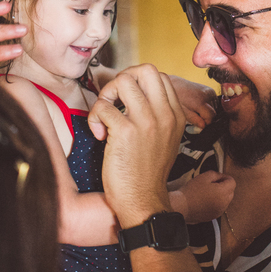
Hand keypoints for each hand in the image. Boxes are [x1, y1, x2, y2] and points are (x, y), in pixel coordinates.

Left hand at [86, 64, 186, 227]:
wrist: (143, 202)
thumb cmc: (147, 174)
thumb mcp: (165, 140)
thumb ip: (157, 116)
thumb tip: (134, 96)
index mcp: (176, 116)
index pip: (159, 77)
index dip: (137, 82)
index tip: (125, 101)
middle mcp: (164, 114)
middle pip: (145, 69)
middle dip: (123, 78)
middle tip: (114, 100)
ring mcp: (146, 122)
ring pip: (123, 81)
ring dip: (106, 95)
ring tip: (104, 115)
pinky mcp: (125, 132)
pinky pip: (103, 107)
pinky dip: (95, 118)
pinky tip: (100, 135)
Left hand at [168, 75, 216, 130]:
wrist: (175, 85)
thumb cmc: (177, 98)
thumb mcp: (183, 112)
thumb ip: (195, 120)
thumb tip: (203, 126)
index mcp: (200, 101)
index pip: (211, 116)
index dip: (207, 122)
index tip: (201, 124)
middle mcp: (207, 95)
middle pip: (213, 112)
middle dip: (206, 117)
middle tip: (196, 117)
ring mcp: (209, 91)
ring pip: (214, 107)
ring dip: (208, 111)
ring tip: (196, 109)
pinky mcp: (210, 89)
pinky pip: (213, 102)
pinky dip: (208, 105)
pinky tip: (199, 104)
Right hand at [175, 171, 235, 223]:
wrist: (181, 206)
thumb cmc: (191, 191)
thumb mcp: (204, 176)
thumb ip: (216, 174)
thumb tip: (220, 177)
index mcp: (223, 192)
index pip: (232, 182)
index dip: (225, 177)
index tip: (218, 177)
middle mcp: (224, 203)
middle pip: (230, 192)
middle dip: (224, 186)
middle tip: (212, 184)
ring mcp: (219, 211)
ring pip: (225, 201)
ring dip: (220, 196)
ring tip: (207, 193)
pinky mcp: (213, 217)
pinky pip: (219, 208)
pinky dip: (215, 203)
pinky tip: (204, 201)